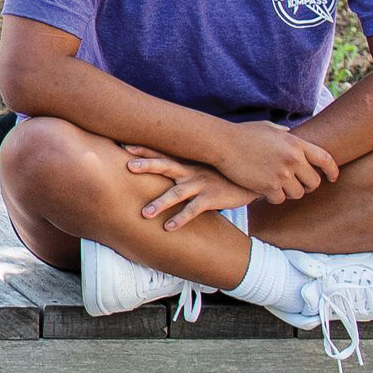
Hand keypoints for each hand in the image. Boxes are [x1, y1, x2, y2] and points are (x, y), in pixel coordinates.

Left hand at [125, 149, 263, 229]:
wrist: (249, 180)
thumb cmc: (219, 174)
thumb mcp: (199, 166)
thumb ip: (180, 165)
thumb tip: (158, 166)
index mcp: (185, 162)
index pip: (161, 152)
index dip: (143, 149)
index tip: (123, 145)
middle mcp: (190, 170)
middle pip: (165, 165)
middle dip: (146, 165)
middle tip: (127, 167)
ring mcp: (201, 184)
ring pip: (177, 192)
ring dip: (160, 202)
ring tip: (145, 213)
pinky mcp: (211, 198)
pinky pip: (193, 209)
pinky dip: (181, 218)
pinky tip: (168, 227)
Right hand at [214, 119, 340, 207]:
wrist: (222, 143)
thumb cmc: (243, 134)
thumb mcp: (268, 128)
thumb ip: (284, 133)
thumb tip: (292, 133)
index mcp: (297, 144)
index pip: (326, 160)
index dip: (332, 171)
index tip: (332, 178)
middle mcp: (293, 159)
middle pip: (314, 181)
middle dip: (308, 185)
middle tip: (298, 185)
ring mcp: (282, 174)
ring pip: (298, 193)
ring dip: (290, 192)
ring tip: (279, 187)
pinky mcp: (268, 187)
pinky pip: (280, 199)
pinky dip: (274, 197)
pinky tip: (265, 190)